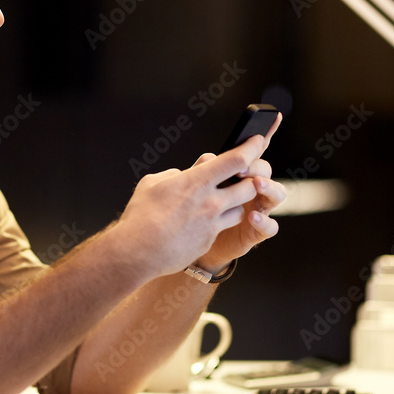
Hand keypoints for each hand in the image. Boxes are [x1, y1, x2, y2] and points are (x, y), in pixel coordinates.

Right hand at [111, 119, 282, 280]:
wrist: (137, 252)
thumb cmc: (140, 216)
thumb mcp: (152, 183)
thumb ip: (174, 174)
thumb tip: (182, 174)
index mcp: (197, 181)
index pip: (236, 159)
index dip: (251, 147)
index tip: (257, 141)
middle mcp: (211, 202)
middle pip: (249, 186)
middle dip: (249, 180)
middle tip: (240, 177)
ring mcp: (212, 224)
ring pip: (240, 210)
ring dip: (235, 203)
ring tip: (219, 201)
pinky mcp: (208, 242)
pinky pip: (221, 228)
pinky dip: (215, 222)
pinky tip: (198, 223)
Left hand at [193, 116, 285, 270]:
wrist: (188, 246)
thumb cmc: (192, 212)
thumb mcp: (194, 188)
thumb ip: (202, 172)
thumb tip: (208, 159)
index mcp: (238, 174)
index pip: (253, 152)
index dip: (264, 135)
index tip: (272, 117)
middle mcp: (253, 189)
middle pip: (265, 169)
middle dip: (256, 165)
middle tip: (241, 166)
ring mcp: (258, 209)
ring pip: (277, 194)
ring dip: (269, 187)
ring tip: (256, 184)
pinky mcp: (256, 233)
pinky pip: (270, 227)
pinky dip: (264, 221)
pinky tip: (252, 216)